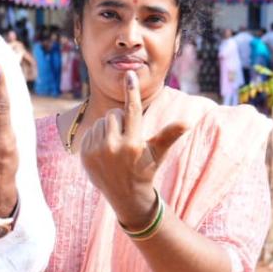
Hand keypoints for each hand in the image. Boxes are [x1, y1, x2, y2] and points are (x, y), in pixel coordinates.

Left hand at [79, 71, 186, 227]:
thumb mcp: (159, 153)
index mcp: (133, 144)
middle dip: (120, 120)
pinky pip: (90, 131)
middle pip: (114, 114)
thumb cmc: (146, 169)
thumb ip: (170, 135)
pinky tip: (104, 150)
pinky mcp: (85, 155)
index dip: (132, 91)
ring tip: (116, 146)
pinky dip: (97, 136)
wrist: (126, 196)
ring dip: (108, 128)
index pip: (132, 111)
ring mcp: (97, 152)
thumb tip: (187, 121)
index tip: (129, 75)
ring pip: (101, 121)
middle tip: (127, 138)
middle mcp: (113, 148)